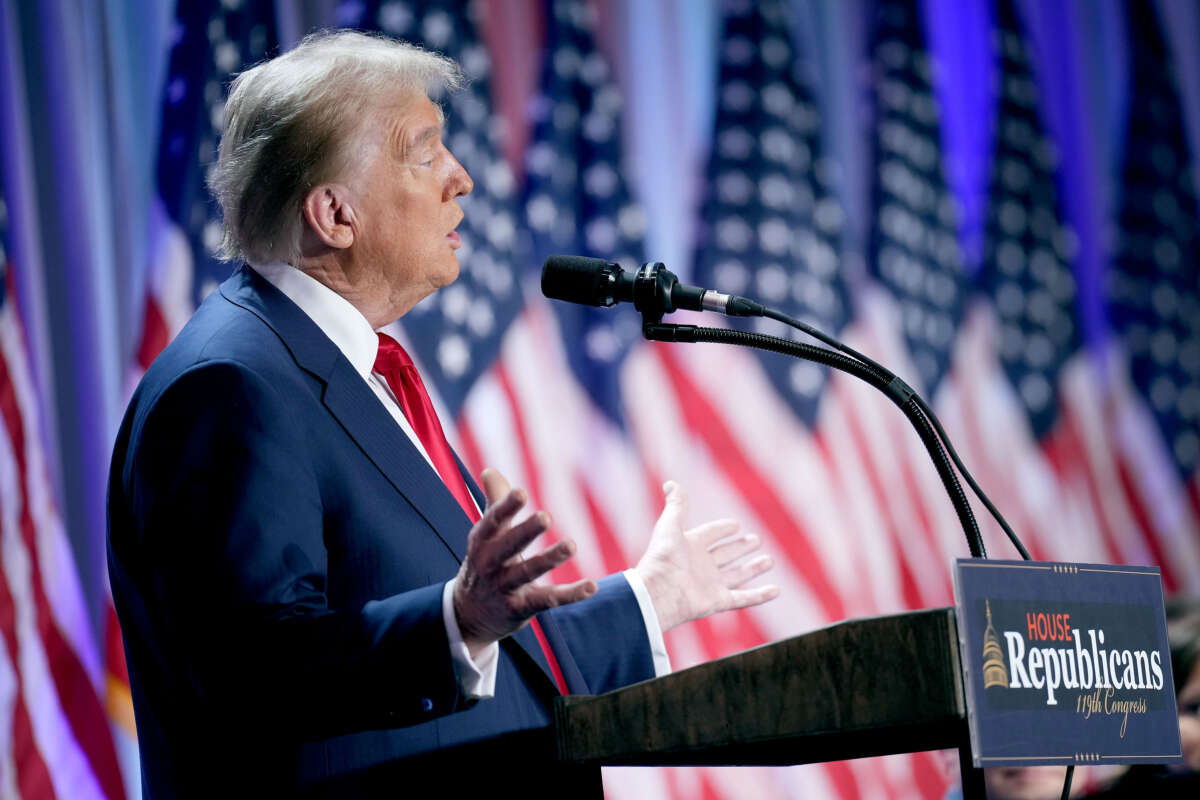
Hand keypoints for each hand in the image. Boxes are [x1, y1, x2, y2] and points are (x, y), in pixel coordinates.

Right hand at [453, 468, 596, 656]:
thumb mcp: (485, 536)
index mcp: (482, 541)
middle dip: (525, 531)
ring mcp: (505, 587)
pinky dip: (571, 594)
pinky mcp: (521, 608)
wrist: (468, 614)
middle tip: (545, 516)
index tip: (521, 492)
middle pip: (509, 546)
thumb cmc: (484, 563)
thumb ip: (494, 502)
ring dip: (550, 558)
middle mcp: (490, 564)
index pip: (493, 521)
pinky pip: (548, 599)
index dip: (506, 507)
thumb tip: (490, 470)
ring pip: (528, 572)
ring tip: (571, 544)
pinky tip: (592, 585)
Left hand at [633, 481, 779, 631]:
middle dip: (741, 547)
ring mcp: (710, 584)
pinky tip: (776, 590)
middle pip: (726, 554)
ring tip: (769, 560)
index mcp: (690, 546)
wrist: (658, 591)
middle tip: (757, 540)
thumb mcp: (670, 525)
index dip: (722, 529)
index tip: (736, 524)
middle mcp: (701, 566)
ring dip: (753, 568)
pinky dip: (760, 596)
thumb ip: (676, 505)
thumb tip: (670, 483)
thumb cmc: (663, 557)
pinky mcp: (717, 601)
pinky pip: (743, 598)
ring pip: (737, 575)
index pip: (710, 534)